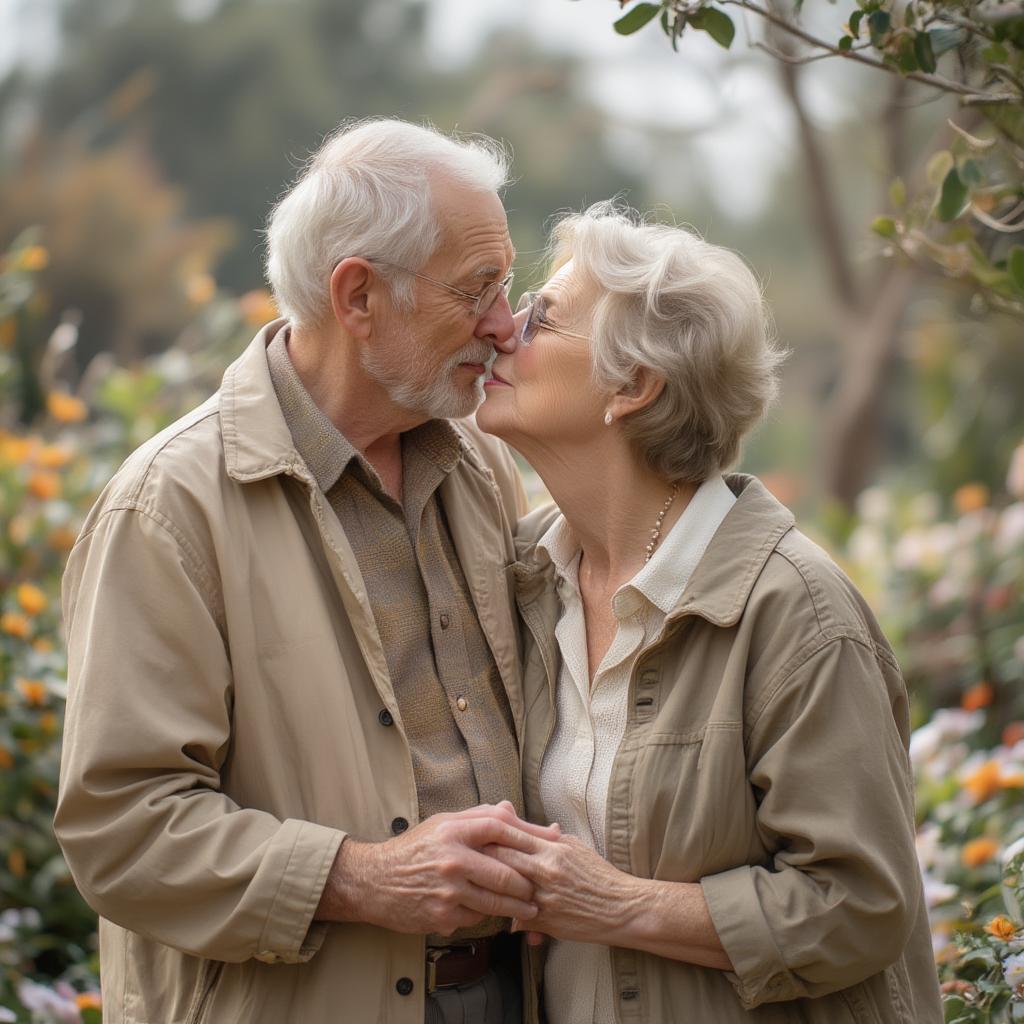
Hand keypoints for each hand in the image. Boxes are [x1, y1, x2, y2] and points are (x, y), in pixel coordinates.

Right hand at [318, 801, 559, 935]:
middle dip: (528, 883)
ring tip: (532, 908)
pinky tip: (496, 916)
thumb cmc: (414, 849)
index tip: (549, 843)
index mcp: (452, 831)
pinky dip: (488, 916)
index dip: (528, 835)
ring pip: (496, 901)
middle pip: (505, 872)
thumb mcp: (443, 823)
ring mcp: (447, 890)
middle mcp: (452, 859)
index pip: (500, 827)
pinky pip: (477, 917)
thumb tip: (513, 809)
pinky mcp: (442, 915)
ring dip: (518, 907)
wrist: (374, 881)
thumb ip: (478, 816)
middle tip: (542, 887)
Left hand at [487, 832, 645, 945]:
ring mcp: (544, 898)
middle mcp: (546, 872)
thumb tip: (530, 826)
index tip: (476, 833)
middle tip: (467, 855)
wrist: (621, 907)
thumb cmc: (599, 874)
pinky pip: (518, 918)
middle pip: (502, 861)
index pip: (512, 836)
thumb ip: (550, 837)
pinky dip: (507, 915)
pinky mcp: (547, 922)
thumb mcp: (576, 847)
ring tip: (475, 882)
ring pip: (505, 891)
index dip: (491, 834)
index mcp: (552, 849)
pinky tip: (496, 911)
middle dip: (482, 858)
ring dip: (489, 887)